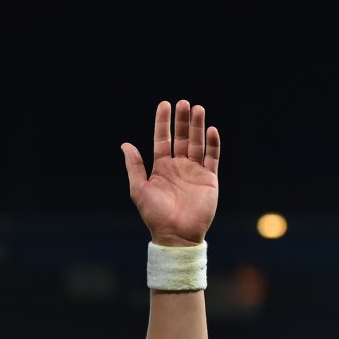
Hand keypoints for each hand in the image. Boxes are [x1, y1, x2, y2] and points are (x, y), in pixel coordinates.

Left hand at [121, 100, 219, 246]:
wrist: (176, 235)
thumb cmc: (155, 215)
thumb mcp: (139, 189)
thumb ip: (134, 166)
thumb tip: (125, 144)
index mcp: (161, 167)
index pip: (162, 139)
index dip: (163, 123)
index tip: (165, 105)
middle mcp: (178, 166)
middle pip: (181, 137)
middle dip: (182, 120)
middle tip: (184, 103)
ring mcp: (195, 171)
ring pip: (197, 143)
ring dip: (198, 127)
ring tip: (198, 109)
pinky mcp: (209, 179)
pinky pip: (212, 157)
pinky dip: (212, 144)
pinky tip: (210, 130)